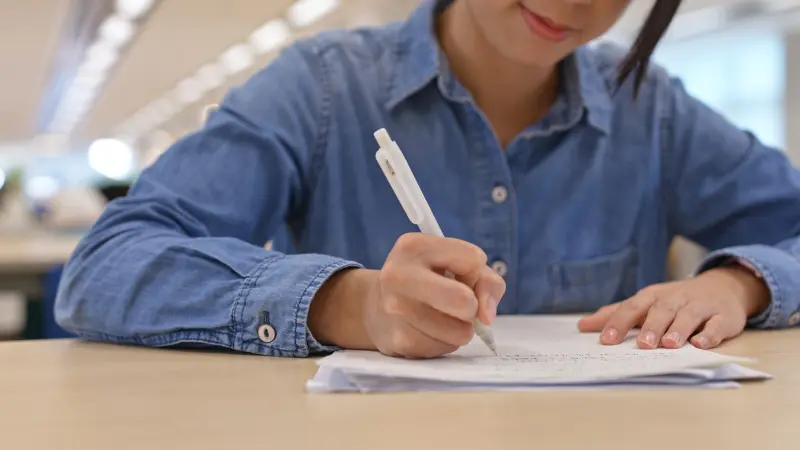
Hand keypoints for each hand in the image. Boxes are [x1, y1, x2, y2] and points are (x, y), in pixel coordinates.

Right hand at [309, 233, 505, 357]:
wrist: (376, 307)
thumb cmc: (426, 280)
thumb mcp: (454, 263)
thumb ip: (485, 279)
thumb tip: (487, 317)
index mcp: (414, 246)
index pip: (474, 260)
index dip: (475, 272)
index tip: (459, 276)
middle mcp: (399, 276)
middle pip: (464, 301)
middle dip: (471, 306)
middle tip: (458, 304)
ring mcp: (396, 311)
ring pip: (461, 332)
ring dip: (459, 327)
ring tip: (440, 316)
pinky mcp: (399, 341)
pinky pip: (446, 349)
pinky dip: (445, 342)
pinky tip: (428, 330)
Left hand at [577, 266, 769, 349]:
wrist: (723, 287)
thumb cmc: (674, 300)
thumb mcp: (645, 303)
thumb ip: (616, 315)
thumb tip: (582, 325)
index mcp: (653, 297)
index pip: (632, 308)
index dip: (619, 323)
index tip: (606, 340)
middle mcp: (675, 299)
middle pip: (661, 311)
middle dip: (651, 327)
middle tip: (641, 344)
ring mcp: (700, 307)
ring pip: (688, 316)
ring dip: (678, 330)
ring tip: (668, 345)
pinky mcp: (723, 317)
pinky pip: (717, 325)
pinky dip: (710, 334)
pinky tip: (701, 344)